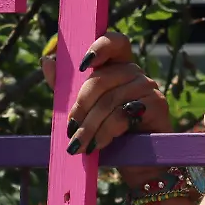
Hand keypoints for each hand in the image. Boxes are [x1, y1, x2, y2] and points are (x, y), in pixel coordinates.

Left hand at [41, 32, 172, 152]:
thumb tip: (46, 61)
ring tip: (77, 145)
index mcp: (118, 66)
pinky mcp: (158, 105)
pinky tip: (96, 146)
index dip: (100, 46)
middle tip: (70, 129)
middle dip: (82, 106)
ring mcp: (149, 86)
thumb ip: (66, 87)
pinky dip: (105, 133)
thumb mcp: (84, 109)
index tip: (82, 64)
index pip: (115, 42)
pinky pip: (123, 116)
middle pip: (103, 79)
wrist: (136, 162)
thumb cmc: (109, 132)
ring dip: (90, 127)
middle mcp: (135, 72)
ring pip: (111, 101)